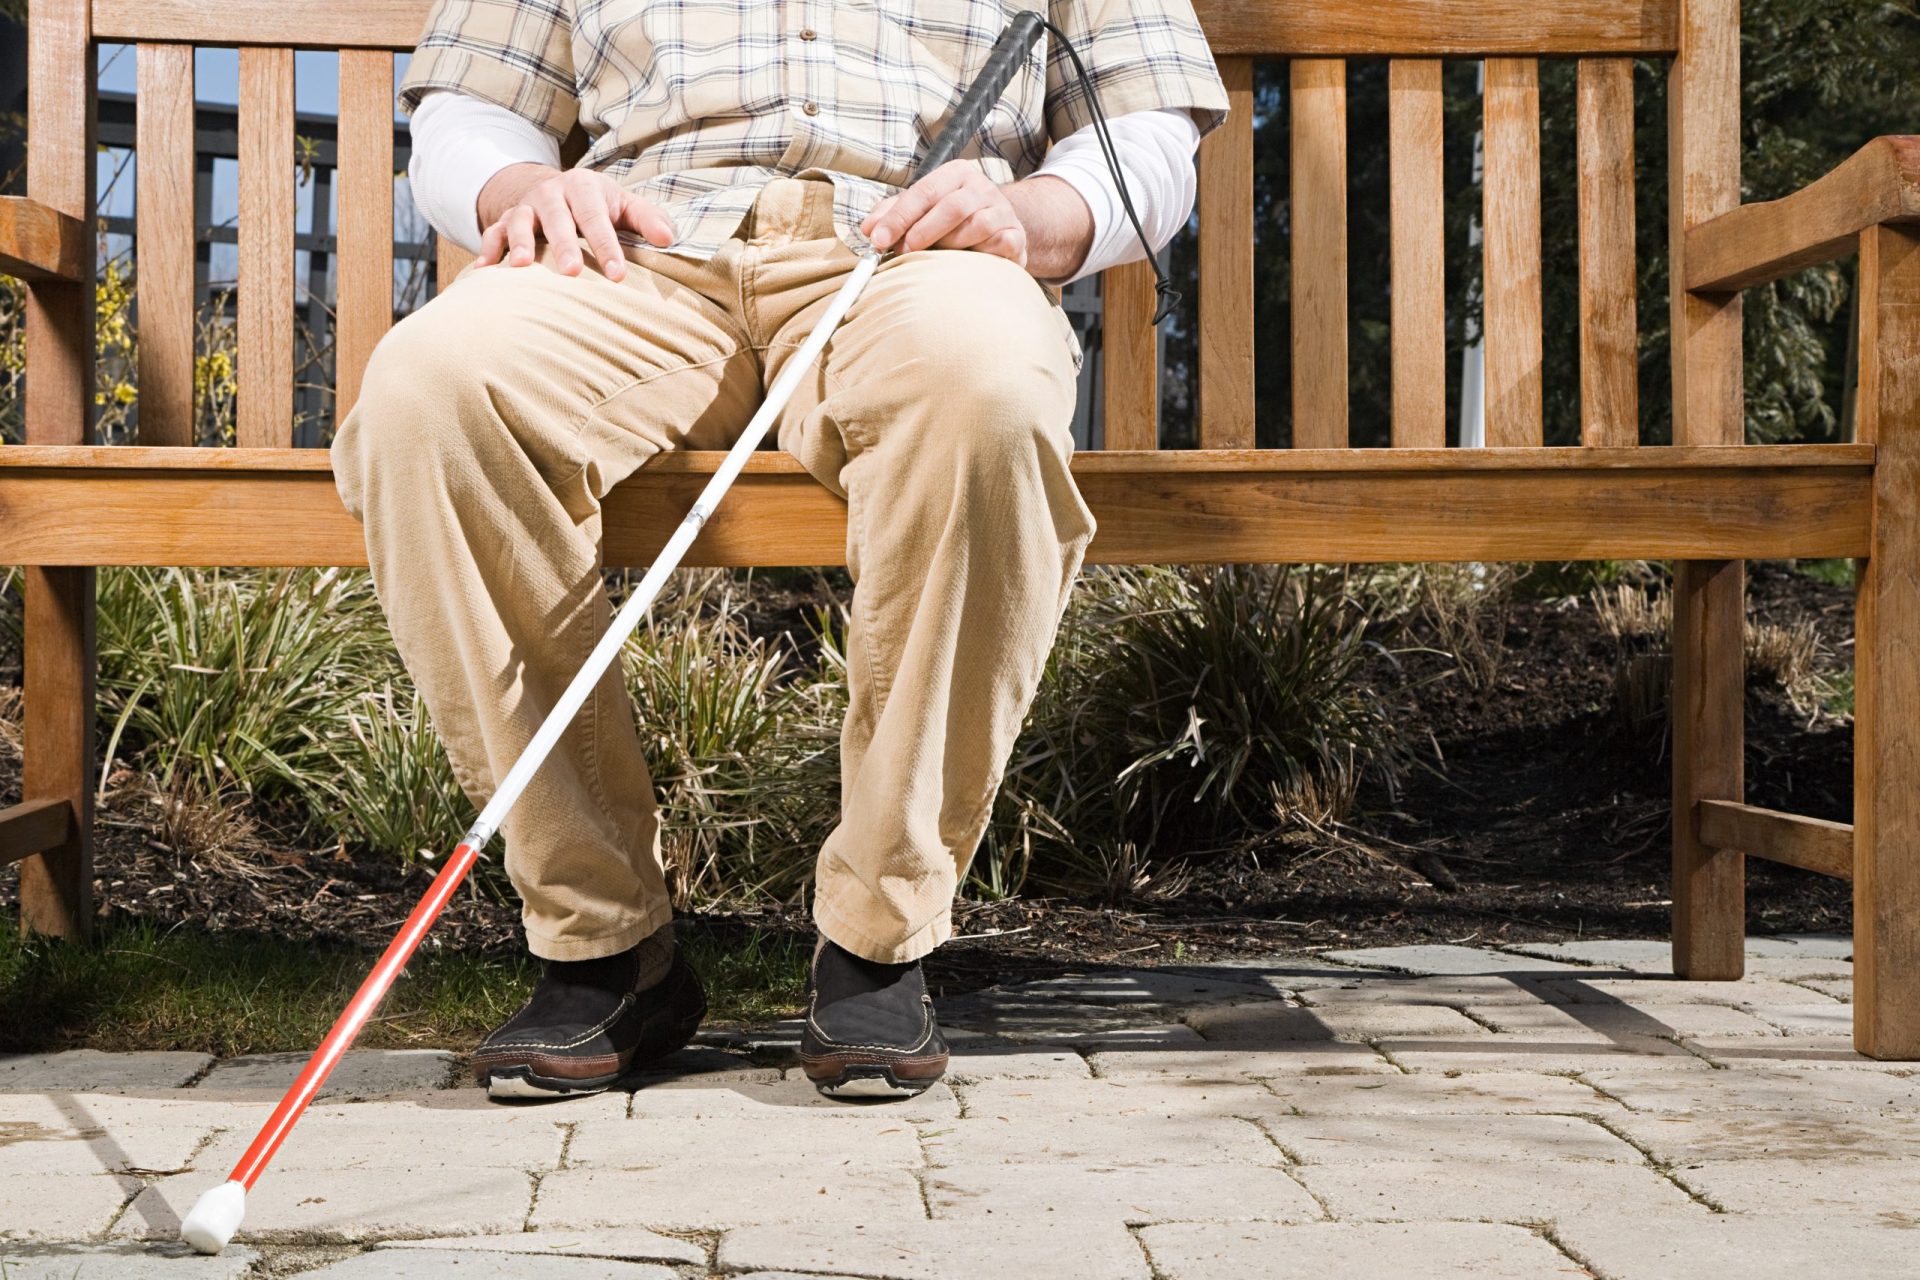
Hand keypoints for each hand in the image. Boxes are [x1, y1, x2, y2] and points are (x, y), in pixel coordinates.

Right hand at [475, 163, 674, 281]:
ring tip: (520, 267)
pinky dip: (486, 250)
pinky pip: (492, 233)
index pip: (596, 216)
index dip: (606, 244)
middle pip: (556, 218)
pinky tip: (483, 272)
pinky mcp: (505, 220)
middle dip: (563, 245)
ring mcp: (525, 208)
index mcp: (583, 188)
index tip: (618, 274)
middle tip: (571, 273)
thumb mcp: (624, 205)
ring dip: (518, 243)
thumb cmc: (599, 205)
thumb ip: (648, 219)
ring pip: (518, 222)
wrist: (556, 189)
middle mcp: (551, 194)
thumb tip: (668, 239)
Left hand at [861, 160, 1028, 266]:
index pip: (924, 191)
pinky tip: (969, 261)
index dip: (898, 217)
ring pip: (976, 227)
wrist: (998, 228)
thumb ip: (893, 215)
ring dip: (951, 246)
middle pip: (953, 207)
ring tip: (936, 258)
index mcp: (956, 173)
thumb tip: (867, 229)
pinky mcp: (1016, 235)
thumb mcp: (921, 210)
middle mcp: (981, 187)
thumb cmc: (952, 221)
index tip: (877, 240)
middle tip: (902, 253)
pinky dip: (981, 255)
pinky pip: (1000, 245)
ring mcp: (1002, 210)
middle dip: (923, 232)